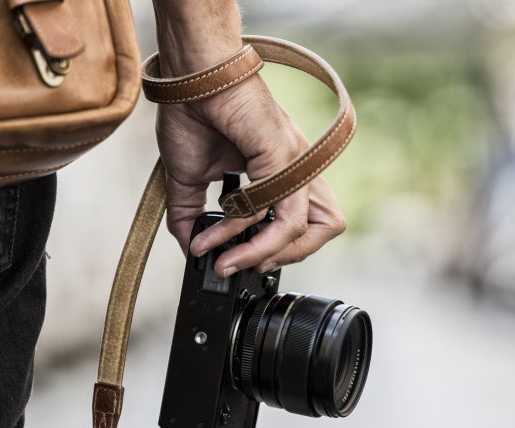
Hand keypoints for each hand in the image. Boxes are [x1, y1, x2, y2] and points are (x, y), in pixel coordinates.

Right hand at [156, 71, 347, 277]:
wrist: (189, 76)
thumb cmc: (192, 113)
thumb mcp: (188, 178)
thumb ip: (189, 214)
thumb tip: (189, 247)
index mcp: (279, 171)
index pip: (301, 222)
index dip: (273, 249)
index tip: (233, 259)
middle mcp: (295, 168)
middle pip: (326, 227)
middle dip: (286, 257)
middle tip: (245, 264)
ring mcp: (294, 162)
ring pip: (311, 228)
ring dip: (267, 254)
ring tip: (230, 259)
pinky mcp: (284, 157)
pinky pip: (281, 213)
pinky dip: (251, 235)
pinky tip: (220, 236)